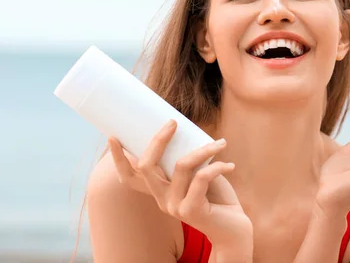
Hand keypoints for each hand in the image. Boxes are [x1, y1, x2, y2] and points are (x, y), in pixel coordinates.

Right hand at [108, 120, 252, 247]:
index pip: (130, 178)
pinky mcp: (191, 210)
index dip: (118, 159)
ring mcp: (174, 206)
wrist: (235, 228)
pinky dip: (217, 166)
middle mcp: (161, 200)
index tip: (112, 137)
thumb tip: (186, 130)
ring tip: (221, 143)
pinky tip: (230, 166)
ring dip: (204, 149)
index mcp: (159, 191)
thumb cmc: (217, 197)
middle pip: (147, 166)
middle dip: (157, 140)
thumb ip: (188, 161)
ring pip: (181, 165)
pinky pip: (201, 177)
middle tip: (173, 123)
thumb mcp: (198, 175)